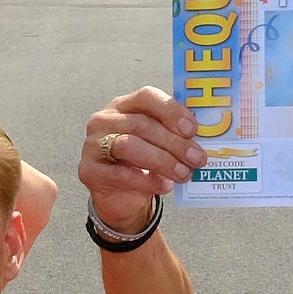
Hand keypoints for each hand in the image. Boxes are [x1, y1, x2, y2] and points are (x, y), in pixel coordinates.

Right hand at [78, 87, 201, 230]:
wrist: (120, 196)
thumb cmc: (142, 164)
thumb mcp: (159, 143)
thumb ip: (174, 135)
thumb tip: (203, 139)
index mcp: (124, 105)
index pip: (147, 96)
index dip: (171, 111)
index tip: (192, 129)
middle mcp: (105, 120)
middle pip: (141, 124)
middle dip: (174, 143)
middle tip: (197, 158)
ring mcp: (93, 144)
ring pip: (129, 146)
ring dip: (162, 160)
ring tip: (183, 173)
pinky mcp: (89, 170)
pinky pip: (120, 174)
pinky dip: (147, 180)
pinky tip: (165, 186)